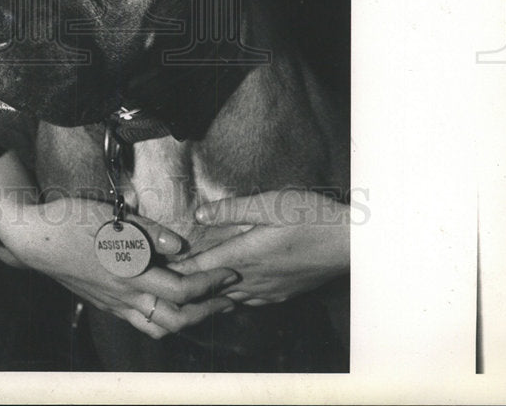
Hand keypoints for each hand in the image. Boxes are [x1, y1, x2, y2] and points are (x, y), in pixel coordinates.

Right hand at [0, 152, 238, 338]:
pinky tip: (168, 304)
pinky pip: (139, 321)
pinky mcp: (103, 302)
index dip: (210, 285)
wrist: (34, 237)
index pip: (182, 290)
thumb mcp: (113, 216)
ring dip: (186, 320)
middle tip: (229, 299)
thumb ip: (148, 232)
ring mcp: (112, 303)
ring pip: (157, 327)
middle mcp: (123, 295)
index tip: (230, 275)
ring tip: (205, 307)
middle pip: (175, 319)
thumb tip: (181, 244)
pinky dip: (163, 317)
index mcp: (129, 273)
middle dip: (207, 311)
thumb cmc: (72, 219)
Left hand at [171, 189, 349, 305]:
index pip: (200, 269)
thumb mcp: (268, 203)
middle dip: (188, 286)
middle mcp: (253, 279)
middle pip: (211, 290)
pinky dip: (232, 297)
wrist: (349, 243)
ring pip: (229, 299)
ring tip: (191, 288)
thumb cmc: (309, 217)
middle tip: (167, 282)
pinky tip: (232, 290)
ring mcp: (269, 290)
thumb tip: (199, 215)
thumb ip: (231, 209)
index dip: (177, 271)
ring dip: (209, 293)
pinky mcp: (282, 294)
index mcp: (245, 256)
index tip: (157, 272)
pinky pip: (249, 301)